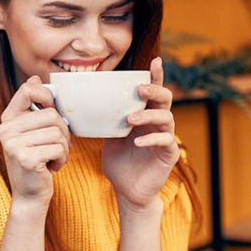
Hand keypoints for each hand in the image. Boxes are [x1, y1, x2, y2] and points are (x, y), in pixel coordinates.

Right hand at [0, 76, 71, 205]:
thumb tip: (35, 77)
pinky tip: (51, 167)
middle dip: (63, 132)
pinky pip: (58, 148)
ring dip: (63, 148)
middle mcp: (6, 130)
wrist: (29, 195)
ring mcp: (14, 144)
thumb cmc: (36, 161)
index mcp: (7, 119)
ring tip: (53, 158)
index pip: (27, 90)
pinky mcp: (26, 158)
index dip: (47, 96)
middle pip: (51, 115)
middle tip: (58, 146)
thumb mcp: (32, 132)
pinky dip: (62, 160)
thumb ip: (33, 108)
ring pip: (57, 132)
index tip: (52, 109)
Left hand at [102, 57, 179, 210]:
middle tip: (139, 89)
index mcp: (144, 114)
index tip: (154, 61)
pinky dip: (151, 138)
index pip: (152, 91)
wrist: (126, 188)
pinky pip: (165, 141)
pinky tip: (136, 141)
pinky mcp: (169, 154)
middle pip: (165, 99)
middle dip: (154, 90)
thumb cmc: (118, 160)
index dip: (155, 76)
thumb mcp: (107, 134)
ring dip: (148, 115)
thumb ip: (103, 118)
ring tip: (130, 119)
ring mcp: (166, 137)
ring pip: (166, 118)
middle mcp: (157, 123)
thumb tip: (80, 101)